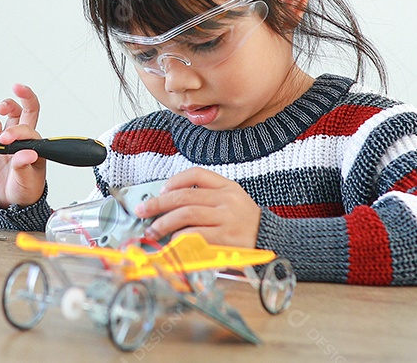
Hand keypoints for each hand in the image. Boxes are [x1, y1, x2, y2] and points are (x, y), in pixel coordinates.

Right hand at [0, 83, 46, 208]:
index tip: (7, 139)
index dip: (19, 132)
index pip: (29, 130)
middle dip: (24, 96)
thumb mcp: (28, 181)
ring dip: (3, 107)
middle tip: (17, 88)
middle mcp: (24, 137)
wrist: (10, 199)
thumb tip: (27, 154)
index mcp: (36, 145)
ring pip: (9, 113)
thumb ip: (25, 166)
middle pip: (27, 110)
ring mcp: (9, 137)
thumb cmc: (25, 189)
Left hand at [133, 167, 261, 247]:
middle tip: (143, 210)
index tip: (161, 190)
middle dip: (158, 203)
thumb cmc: (246, 223)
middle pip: (185, 196)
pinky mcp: (227, 239)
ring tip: (152, 230)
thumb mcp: (232, 202)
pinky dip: (179, 238)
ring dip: (164, 222)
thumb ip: (207, 198)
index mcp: (228, 187)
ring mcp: (228, 219)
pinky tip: (171, 242)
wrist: (273, 242)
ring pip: (186, 214)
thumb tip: (168, 201)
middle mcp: (228, 200)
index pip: (197, 174)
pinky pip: (196, 235)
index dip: (175, 181)